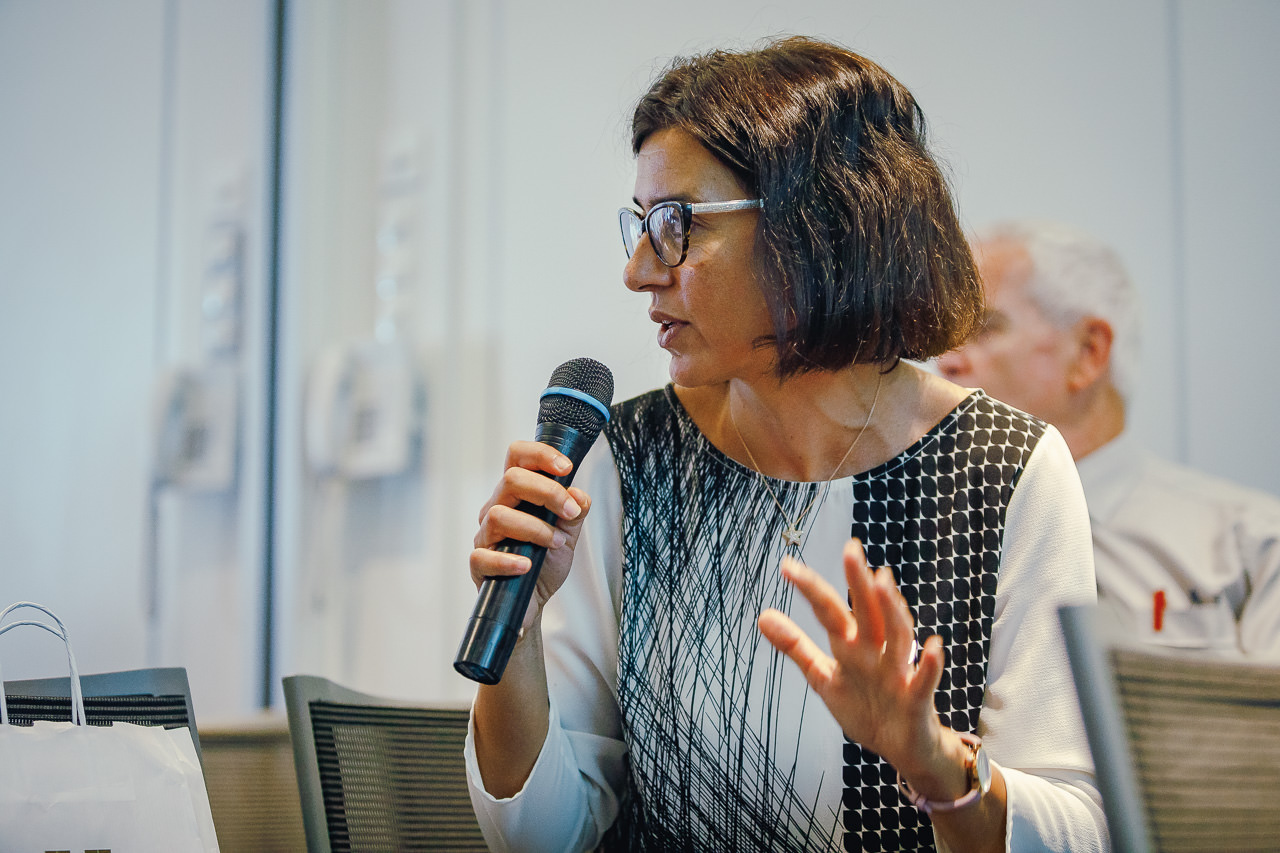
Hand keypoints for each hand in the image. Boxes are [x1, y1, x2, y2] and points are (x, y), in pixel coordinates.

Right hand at [470, 440, 591, 630]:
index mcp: (517, 495)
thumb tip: (578, 494)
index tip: (566, 468)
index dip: (540, 455)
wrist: (533, 603)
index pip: (517, 458)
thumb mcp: (569, 534)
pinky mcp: (478, 564)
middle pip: (511, 479)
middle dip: (547, 492)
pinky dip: (509, 561)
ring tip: (555, 544)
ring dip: (535, 529)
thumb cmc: (544, 563)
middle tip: (569, 511)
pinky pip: (484, 556)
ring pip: (499, 515)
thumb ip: (575, 511)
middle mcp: (497, 508)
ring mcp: (485, 536)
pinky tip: (527, 566)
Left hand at [757, 538, 948, 779]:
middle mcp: (876, 653)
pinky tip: (931, 646)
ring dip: (892, 611)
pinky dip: (928, 664)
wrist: (902, 750)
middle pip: (868, 613)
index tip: (787, 567)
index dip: (811, 591)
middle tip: (850, 549)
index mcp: (852, 647)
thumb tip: (763, 615)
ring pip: (898, 637)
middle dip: (859, 582)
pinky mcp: (916, 700)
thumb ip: (796, 646)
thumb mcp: (823, 677)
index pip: (830, 612)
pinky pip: (924, 681)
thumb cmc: (865, 707)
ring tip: (883, 581)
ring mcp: (897, 674)